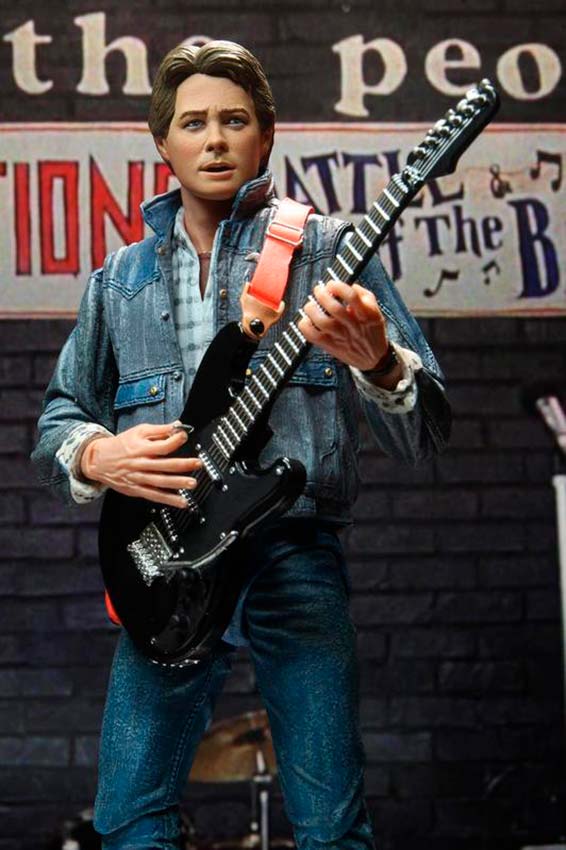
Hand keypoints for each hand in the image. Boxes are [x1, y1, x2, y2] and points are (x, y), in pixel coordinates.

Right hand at [80, 422, 202, 508]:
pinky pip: (154, 495)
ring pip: (160, 482)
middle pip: (163, 465)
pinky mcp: (137, 489)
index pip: (161, 446)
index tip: (184, 437)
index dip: (175, 441)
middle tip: (197, 464)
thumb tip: (177, 426)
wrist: (99, 460)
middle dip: (182, 464)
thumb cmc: (121, 445)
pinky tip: (181, 502)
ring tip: (192, 483)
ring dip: (177, 483)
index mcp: (141, 448)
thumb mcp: (138, 431)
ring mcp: (138, 478)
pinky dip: (168, 499)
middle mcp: (140, 464)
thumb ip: (159, 430)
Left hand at [297, 281, 388, 370]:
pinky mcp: (331, 347)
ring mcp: (342, 338)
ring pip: (322, 322)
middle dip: (322, 295)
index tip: (331, 284)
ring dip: (312, 310)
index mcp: (366, 314)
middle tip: (318, 290)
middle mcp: (353, 326)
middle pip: (334, 308)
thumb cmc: (372, 330)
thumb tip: (346, 283)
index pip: (351, 296)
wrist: (374, 358)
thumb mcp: (375, 310)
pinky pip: (314, 337)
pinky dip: (306, 326)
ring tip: (310, 305)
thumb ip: (363, 295)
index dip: (337, 286)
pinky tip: (306, 320)